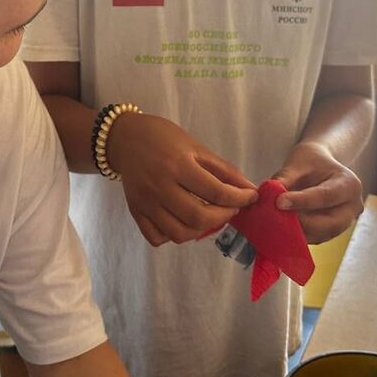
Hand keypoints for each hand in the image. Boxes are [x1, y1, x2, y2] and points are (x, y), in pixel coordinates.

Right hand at [106, 113, 259, 246]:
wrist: (126, 138)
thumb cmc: (164, 138)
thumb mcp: (196, 147)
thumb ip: (223, 170)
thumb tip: (249, 189)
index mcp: (178, 165)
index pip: (216, 192)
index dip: (240, 198)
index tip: (250, 197)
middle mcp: (160, 187)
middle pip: (199, 218)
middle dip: (224, 217)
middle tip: (231, 208)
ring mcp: (146, 203)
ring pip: (179, 233)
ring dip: (201, 230)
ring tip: (209, 216)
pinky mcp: (135, 212)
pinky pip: (157, 238)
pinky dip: (173, 236)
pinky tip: (182, 221)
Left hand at [272, 142, 363, 243]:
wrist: (320, 167)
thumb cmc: (311, 161)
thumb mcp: (299, 162)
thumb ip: (286, 177)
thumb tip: (270, 192)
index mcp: (350, 184)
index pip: (326, 196)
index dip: (302, 201)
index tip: (279, 202)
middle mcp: (352, 208)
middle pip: (330, 224)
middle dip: (302, 223)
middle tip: (276, 217)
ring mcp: (344, 223)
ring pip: (321, 235)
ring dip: (297, 232)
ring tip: (274, 223)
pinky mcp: (330, 232)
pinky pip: (315, 237)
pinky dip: (297, 235)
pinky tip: (279, 227)